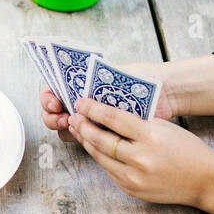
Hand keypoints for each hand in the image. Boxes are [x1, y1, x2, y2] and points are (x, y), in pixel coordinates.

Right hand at [41, 62, 176, 141]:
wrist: (164, 92)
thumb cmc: (140, 78)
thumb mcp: (114, 73)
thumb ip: (94, 81)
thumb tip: (75, 91)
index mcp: (80, 83)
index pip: (53, 90)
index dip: (48, 97)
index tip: (54, 101)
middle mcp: (82, 102)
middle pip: (54, 112)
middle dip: (52, 116)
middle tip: (62, 118)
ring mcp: (92, 119)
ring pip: (68, 128)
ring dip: (66, 128)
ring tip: (73, 125)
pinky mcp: (104, 134)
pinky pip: (86, 140)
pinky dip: (82, 138)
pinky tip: (86, 136)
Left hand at [66, 97, 213, 207]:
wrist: (205, 181)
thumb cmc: (187, 149)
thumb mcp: (164, 127)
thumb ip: (137, 122)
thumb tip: (106, 113)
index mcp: (151, 137)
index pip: (114, 119)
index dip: (93, 109)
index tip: (81, 102)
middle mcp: (140, 159)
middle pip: (101, 140)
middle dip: (83, 126)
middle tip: (73, 116)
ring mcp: (134, 177)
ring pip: (100, 156)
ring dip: (86, 142)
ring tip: (78, 130)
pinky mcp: (131, 189)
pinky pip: (109, 170)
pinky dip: (100, 157)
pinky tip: (93, 146)